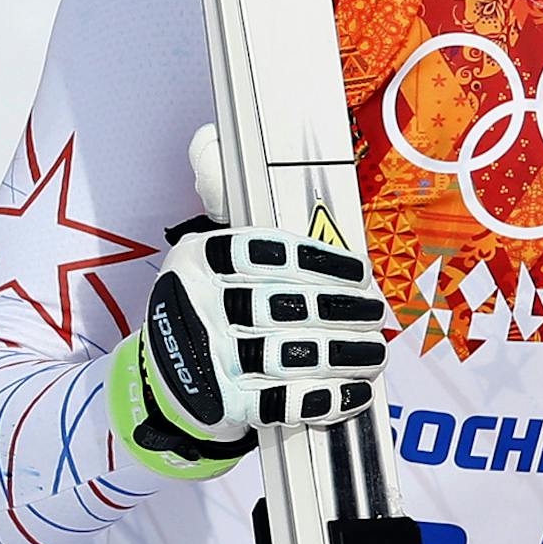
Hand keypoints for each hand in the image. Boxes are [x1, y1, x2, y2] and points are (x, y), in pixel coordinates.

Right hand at [109, 127, 392, 478]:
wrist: (166, 380)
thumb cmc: (208, 305)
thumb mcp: (209, 254)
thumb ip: (221, 199)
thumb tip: (209, 137)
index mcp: (198, 261)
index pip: (262, 253)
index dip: (318, 260)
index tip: (358, 270)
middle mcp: (197, 308)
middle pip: (281, 305)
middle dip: (340, 309)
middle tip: (376, 311)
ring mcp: (207, 360)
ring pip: (286, 354)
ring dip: (341, 353)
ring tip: (375, 351)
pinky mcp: (219, 407)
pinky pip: (279, 402)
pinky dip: (322, 397)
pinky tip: (353, 391)